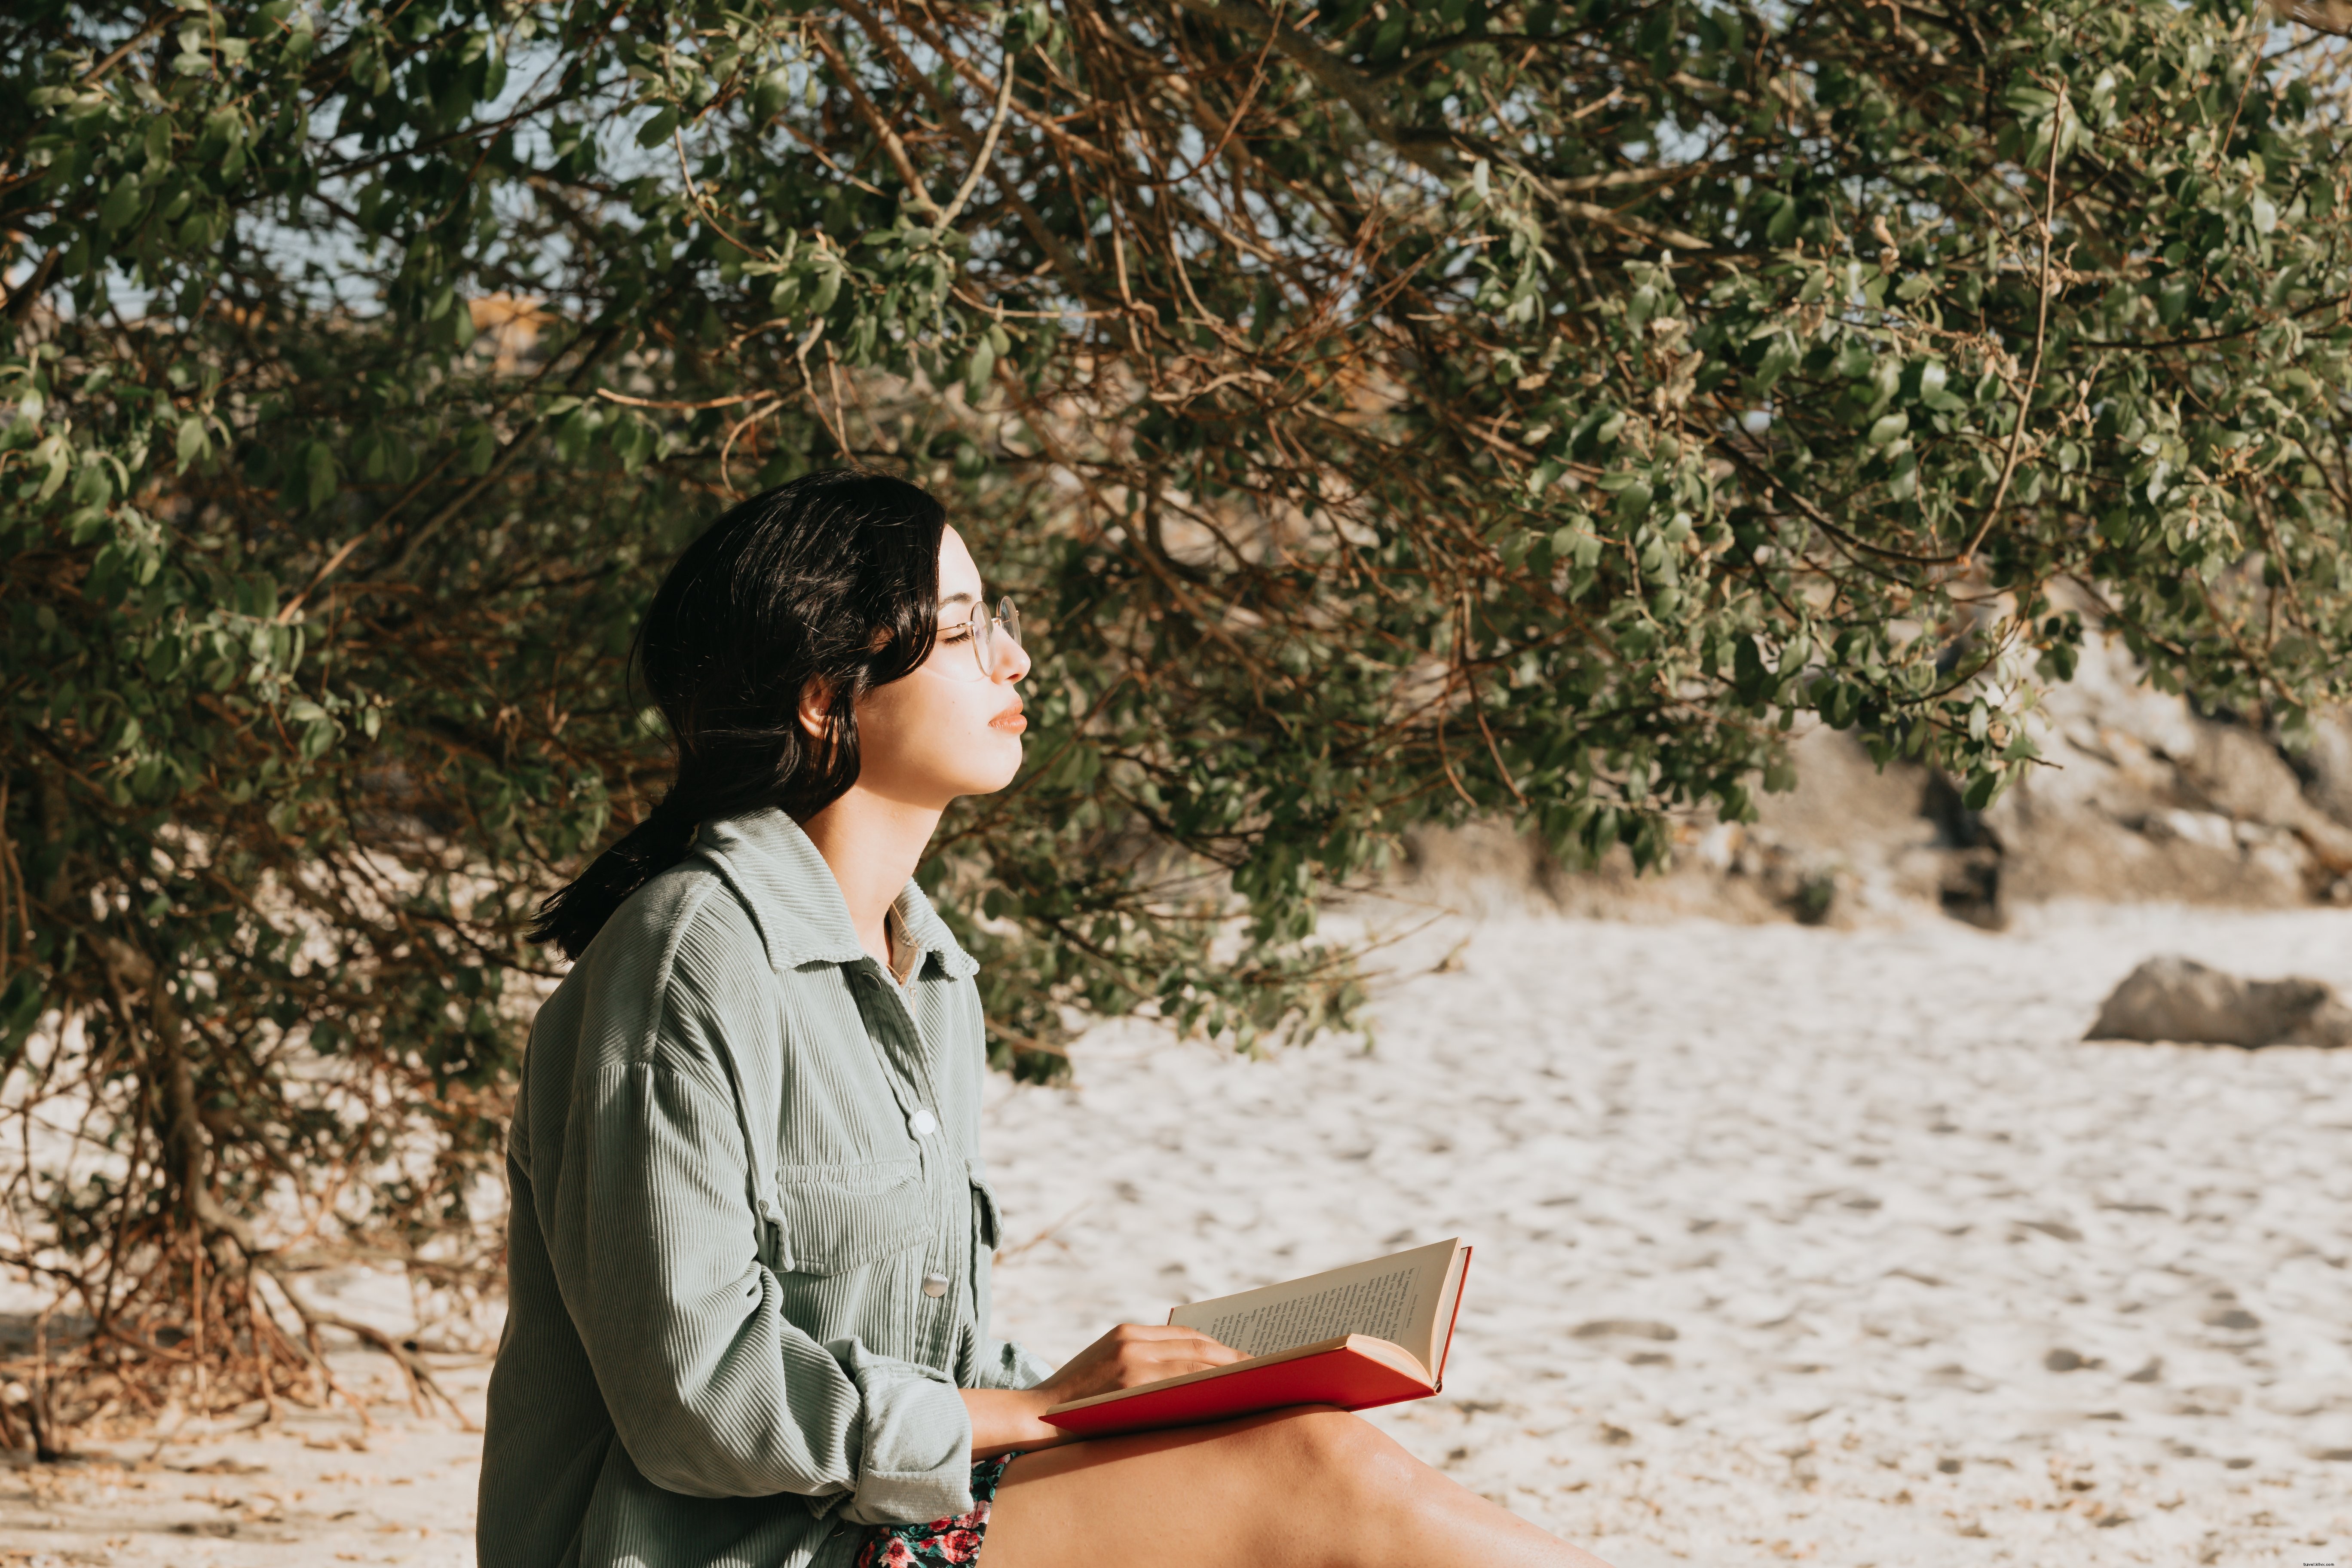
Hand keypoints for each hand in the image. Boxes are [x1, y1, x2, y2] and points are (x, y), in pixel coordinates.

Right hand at [1035, 1322, 1245, 1408]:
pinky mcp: (1132, 1382)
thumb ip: (1141, 1363)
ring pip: (1197, 1360)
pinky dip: (1212, 1383)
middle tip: (1266, 1369)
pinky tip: (1232, 1394)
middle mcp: (1132, 1339)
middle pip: (1198, 1344)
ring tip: (1258, 1383)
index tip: (1245, 1357)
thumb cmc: (1073, 1403)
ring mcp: (1133, 1360)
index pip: (1187, 1334)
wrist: (1033, 1418)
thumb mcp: (1106, 1368)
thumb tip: (1192, 1376)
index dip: (1220, 1345)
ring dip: (1232, 1369)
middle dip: (1234, 1356)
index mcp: (1127, 1332)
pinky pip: (1184, 1380)